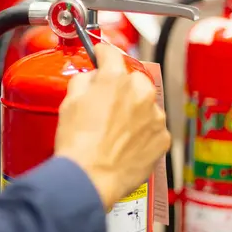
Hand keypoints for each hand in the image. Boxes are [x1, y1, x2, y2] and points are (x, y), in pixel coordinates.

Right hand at [55, 43, 169, 210]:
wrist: (90, 178)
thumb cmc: (77, 142)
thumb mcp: (69, 101)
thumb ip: (84, 81)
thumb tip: (92, 78)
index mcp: (115, 79)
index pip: (111, 53)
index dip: (102, 53)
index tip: (101, 56)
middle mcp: (140, 93)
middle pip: (133, 79)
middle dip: (121, 86)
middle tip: (106, 101)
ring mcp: (155, 116)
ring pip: (145, 104)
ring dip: (133, 110)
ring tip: (114, 129)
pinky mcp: (162, 138)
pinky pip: (153, 127)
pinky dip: (142, 131)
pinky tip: (125, 143)